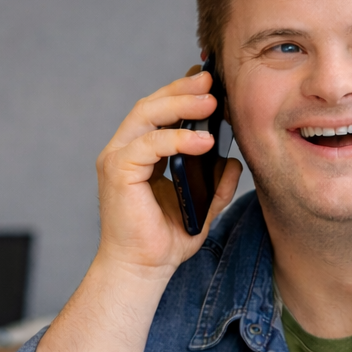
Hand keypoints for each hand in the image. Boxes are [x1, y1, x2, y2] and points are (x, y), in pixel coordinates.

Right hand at [94, 70, 241, 277]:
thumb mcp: (201, 207)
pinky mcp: (118, 172)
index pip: (158, 112)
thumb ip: (216, 184)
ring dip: (180, 104)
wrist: (142, 270)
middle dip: (182, 89)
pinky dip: (177, 139)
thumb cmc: (163, 240)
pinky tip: (204, 140)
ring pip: (146, 116)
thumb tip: (234, 162)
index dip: (181, 92)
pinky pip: (149, 145)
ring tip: (211, 102)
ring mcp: (117, 159)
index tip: (209, 81)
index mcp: (139, 153)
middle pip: (150, 105)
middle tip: (211, 80)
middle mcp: (124, 151)